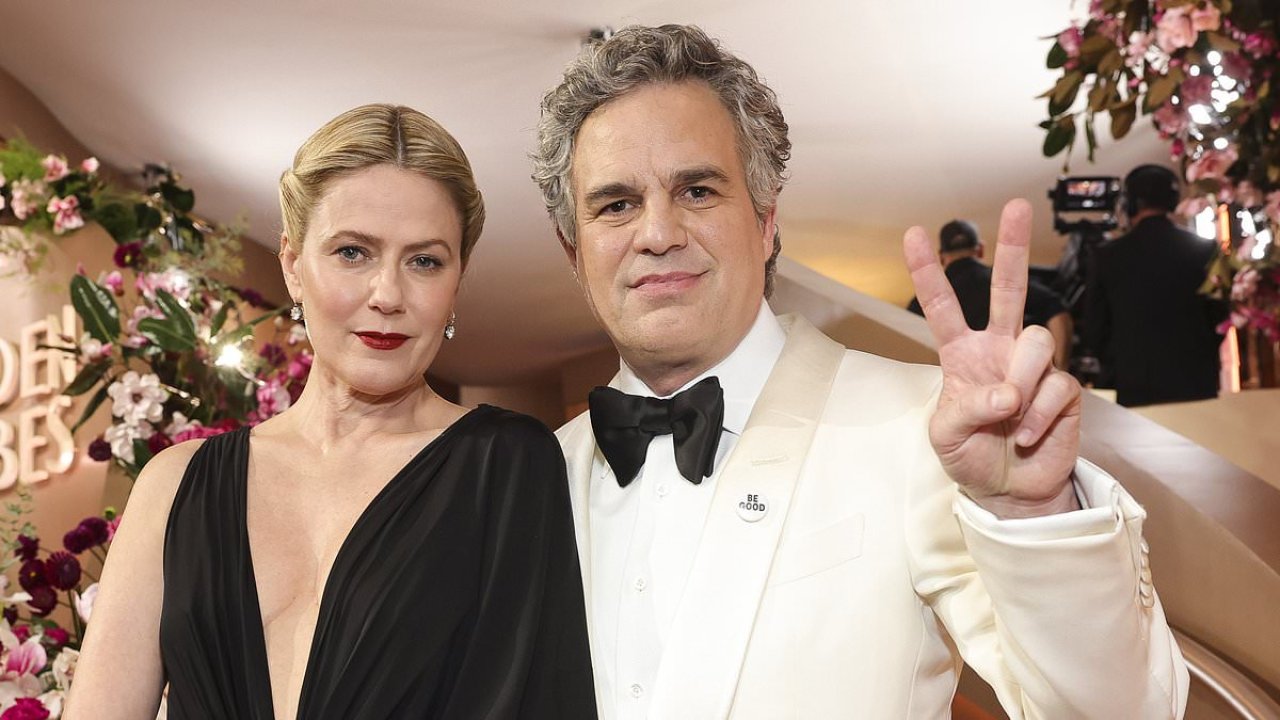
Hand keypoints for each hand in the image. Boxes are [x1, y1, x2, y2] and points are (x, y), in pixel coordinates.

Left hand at [903, 199, 1081, 517]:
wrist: (1008, 491)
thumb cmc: (970, 456)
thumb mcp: (946, 436)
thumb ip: (967, 409)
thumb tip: (1008, 392)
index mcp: (961, 355)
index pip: (943, 307)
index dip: (929, 272)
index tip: (914, 234)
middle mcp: (998, 350)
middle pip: (1008, 290)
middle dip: (1012, 248)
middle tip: (1016, 205)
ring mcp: (1032, 367)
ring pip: (1035, 340)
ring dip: (1020, 381)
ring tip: (1011, 419)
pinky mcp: (1064, 390)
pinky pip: (1056, 385)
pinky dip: (1038, 416)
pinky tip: (1028, 435)